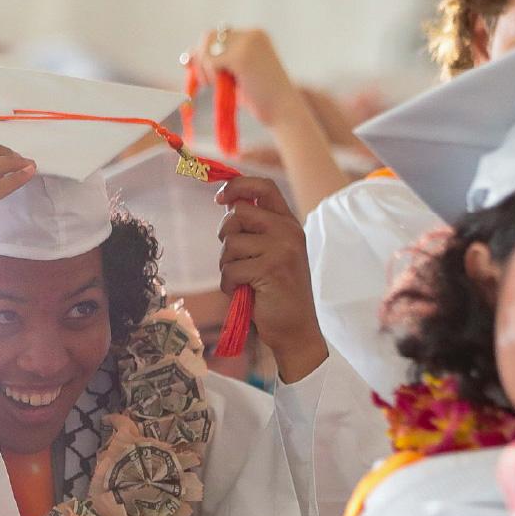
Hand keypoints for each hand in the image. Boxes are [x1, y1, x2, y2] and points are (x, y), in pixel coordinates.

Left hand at [186, 27, 306, 131]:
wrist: (284, 112)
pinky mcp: (242, 57)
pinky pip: (211, 60)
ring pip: (207, 46)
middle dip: (201, 58)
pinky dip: (210, 75)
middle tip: (206, 82)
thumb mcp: (236, 76)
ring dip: (205, 67)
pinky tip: (222, 87)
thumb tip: (188, 57)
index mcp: (255, 36)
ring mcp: (248, 43)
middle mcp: (253, 34)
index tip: (204, 75)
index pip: (218, 36)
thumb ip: (217, 64)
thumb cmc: (262, 99)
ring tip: (217, 85)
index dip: (205, 53)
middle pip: (209, 36)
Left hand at [216, 177, 326, 381]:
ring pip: (230, 243)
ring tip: (244, 280)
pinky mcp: (270, 269)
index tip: (219, 198)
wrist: (296, 330)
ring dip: (227, 265)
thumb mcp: (270, 252)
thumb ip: (255, 228)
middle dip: (225, 236)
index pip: (264, 186)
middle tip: (235, 258)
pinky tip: (243, 292)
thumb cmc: (275, 292)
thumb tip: (227, 201)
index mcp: (289, 223)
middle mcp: (288, 231)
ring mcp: (282, 248)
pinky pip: (230, 268)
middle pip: (237, 213)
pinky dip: (228, 284)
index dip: (237, 185)